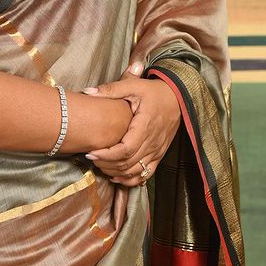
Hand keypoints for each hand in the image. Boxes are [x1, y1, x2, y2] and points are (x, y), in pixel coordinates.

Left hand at [83, 64, 180, 186]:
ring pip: (136, 171)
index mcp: (145, 126)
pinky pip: (146, 174)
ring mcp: (157, 151)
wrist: (177, 97)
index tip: (91, 153)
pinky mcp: (159, 154)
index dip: (107, 155)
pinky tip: (117, 176)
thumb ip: (111, 89)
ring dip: (117, 173)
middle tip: (91, 158)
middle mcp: (152, 142)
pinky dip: (131, 179)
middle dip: (107, 164)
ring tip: (100, 166)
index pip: (125, 150)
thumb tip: (88, 91)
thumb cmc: (154, 91)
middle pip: (128, 163)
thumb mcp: (133, 85)